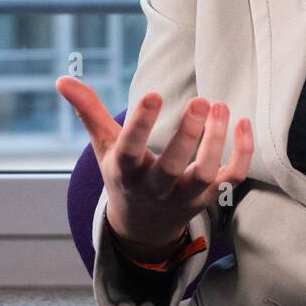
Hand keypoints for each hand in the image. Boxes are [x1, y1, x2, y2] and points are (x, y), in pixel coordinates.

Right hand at [56, 76, 253, 258]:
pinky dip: (243, 154)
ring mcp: (185, 195)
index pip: (131, 151)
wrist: (143, 226)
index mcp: (126, 171)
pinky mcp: (210, 197)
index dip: (140, 125)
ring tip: (221, 106)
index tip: (152, 94)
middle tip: (200, 101)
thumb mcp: (103, 146)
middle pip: (173, 168)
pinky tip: (244, 123)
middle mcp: (156, 187)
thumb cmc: (123, 174)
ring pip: (206, 176)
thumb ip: (88, 112)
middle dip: (187, 136)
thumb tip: (61, 80)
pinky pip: (232, 178)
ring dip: (217, 142)